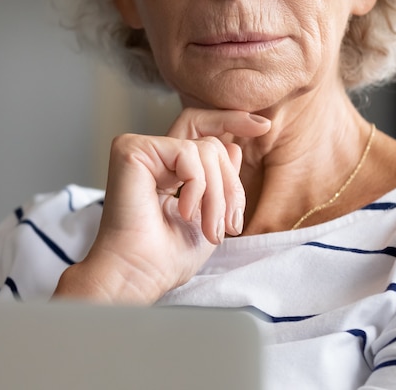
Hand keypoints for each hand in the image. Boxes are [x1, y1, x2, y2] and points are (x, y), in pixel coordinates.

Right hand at [53, 109, 270, 304]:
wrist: (139, 275)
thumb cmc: (166, 259)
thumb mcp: (209, 217)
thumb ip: (221, 182)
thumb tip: (233, 146)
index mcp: (167, 169)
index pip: (201, 130)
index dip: (231, 121)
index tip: (263, 126)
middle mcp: (152, 156)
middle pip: (212, 143)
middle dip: (230, 185)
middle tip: (230, 225)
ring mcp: (141, 150)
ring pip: (206, 149)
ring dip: (217, 195)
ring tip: (209, 228)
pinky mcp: (132, 150)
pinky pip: (188, 153)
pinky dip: (197, 186)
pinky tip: (184, 212)